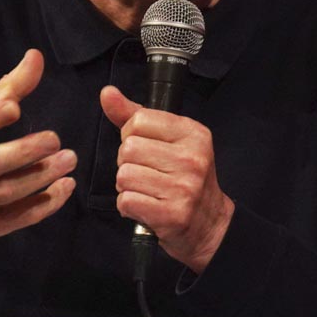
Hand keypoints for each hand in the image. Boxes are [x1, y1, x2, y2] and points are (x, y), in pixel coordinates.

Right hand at [0, 49, 76, 261]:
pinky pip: (19, 217)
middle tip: (54, 139)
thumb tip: (35, 57)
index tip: (14, 106)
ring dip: (40, 177)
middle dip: (22, 153)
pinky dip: (45, 204)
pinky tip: (66, 187)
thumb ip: (5, 90)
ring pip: (7, 193)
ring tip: (69, 160)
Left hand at [101, 85, 233, 273]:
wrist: (209, 223)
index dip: (130, 134)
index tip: (144, 147)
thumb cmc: (183, 177)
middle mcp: (192, 158)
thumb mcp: (167, 139)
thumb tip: (107, 93)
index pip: (138, 120)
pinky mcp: (173, 215)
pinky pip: (126, 201)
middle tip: (145, 172)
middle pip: (128, 149)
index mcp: (192, 133)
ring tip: (146, 190)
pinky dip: (128, 205)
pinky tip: (145, 206)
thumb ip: (134, 114)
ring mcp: (184, 188)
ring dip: (126, 186)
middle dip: (126, 162)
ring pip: (123, 175)